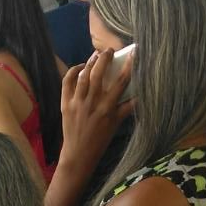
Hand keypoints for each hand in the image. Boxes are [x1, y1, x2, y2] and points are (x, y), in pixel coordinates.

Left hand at [59, 49, 135, 169]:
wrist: (78, 154)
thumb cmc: (100, 140)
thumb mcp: (116, 125)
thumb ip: (126, 109)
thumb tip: (140, 96)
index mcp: (107, 109)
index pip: (120, 83)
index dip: (128, 67)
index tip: (133, 54)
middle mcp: (92, 103)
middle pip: (98, 74)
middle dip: (105, 59)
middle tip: (110, 51)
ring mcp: (77, 102)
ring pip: (83, 75)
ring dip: (91, 62)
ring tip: (97, 55)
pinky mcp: (65, 103)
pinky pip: (67, 82)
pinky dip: (73, 71)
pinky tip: (80, 67)